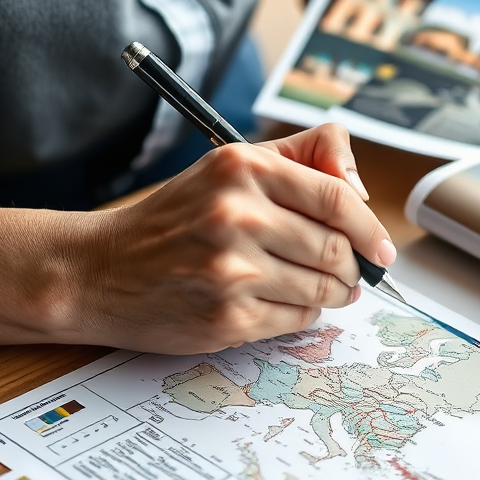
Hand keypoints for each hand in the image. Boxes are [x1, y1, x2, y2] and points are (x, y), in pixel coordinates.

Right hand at [0, 124, 394, 352]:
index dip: (371, 227)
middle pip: (337, 249)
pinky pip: (296, 320)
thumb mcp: (226, 168)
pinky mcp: (227, 317)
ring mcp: (231, 271)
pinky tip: (280, 303)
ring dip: (333, 294)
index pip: (337, 198)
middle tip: (351, 274)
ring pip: (323, 289)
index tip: (382, 248)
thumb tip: (359, 187)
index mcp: (241, 169)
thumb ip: (299, 159)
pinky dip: (301, 315)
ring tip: (319, 288)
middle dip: (353, 267)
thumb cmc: (170, 220)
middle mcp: (236, 215)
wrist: (96, 271)